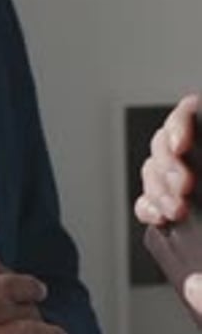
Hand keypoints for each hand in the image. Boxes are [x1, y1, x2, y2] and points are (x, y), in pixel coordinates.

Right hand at [135, 94, 198, 225]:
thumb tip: (182, 150)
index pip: (185, 114)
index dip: (179, 125)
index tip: (181, 145)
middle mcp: (186, 150)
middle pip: (162, 146)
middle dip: (168, 167)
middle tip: (184, 186)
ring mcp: (173, 177)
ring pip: (152, 174)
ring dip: (161, 192)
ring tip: (177, 211)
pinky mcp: (164, 203)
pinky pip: (145, 202)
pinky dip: (149, 210)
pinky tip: (160, 219)